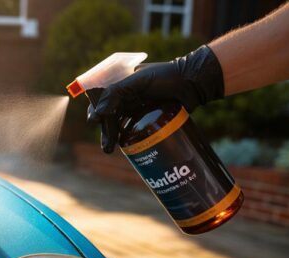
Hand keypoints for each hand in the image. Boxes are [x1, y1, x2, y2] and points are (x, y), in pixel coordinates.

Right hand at [88, 45, 224, 152]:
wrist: (194, 84)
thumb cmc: (167, 77)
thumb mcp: (139, 81)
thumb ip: (116, 93)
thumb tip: (98, 115)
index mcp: (121, 82)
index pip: (100, 97)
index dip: (95, 110)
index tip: (94, 121)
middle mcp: (126, 96)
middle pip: (108, 114)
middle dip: (105, 130)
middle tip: (107, 145)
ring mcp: (136, 108)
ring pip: (118, 124)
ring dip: (112, 137)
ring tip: (109, 150)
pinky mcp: (147, 119)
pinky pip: (132, 130)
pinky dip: (126, 138)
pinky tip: (124, 147)